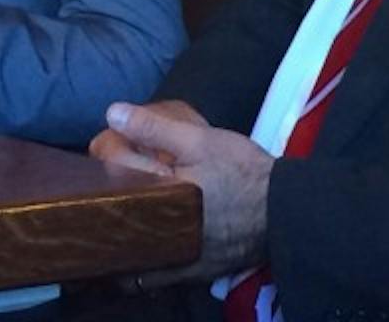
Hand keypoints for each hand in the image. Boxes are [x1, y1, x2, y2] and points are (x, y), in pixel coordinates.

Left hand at [95, 101, 273, 282]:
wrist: (283, 212)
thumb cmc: (242, 172)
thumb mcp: (200, 140)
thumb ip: (153, 127)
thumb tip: (111, 113)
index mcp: (155, 196)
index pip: (109, 171)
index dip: (106, 150)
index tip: (115, 140)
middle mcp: (155, 234)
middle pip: (110, 213)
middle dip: (106, 190)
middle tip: (116, 169)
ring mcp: (170, 259)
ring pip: (123, 249)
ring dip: (116, 227)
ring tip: (124, 202)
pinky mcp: (186, 273)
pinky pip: (148, 274)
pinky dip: (138, 258)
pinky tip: (141, 238)